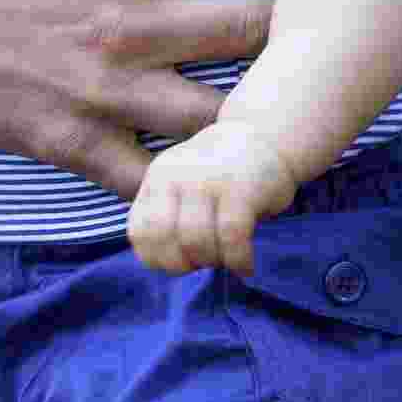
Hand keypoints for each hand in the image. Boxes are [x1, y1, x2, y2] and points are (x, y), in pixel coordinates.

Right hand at [0, 0, 273, 198]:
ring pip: (223, 114)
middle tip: (313, 17)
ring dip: (255, 103)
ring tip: (279, 91)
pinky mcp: (78, 143)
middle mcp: (131, 26)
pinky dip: (190, 172)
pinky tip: (211, 156)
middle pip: (256, 31)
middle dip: (291, 23)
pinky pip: (158, 177)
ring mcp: (106, 93)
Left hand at [127, 121, 296, 275]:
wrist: (263, 136)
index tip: (183, 259)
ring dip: (213, 262)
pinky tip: (245, 266)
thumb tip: (162, 263)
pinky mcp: (240, 189)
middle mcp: (175, 176)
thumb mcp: (181, 185)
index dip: (159, 259)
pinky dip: (238, 261)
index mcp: (157, 179)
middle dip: (184, 264)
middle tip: (205, 261)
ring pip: (196, 241)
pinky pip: (231, 238)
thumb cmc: (219, 175)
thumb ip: (166, 215)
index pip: (139, 233)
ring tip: (228, 257)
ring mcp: (206, 180)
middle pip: (164, 239)